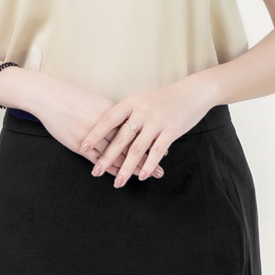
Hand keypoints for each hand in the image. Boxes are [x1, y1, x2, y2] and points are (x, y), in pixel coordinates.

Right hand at [25, 76, 163, 181]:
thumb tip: (126, 120)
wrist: (49, 96)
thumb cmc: (71, 97)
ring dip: (131, 168)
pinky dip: (110, 168)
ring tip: (145, 177)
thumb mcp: (94, 102)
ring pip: (116, 156)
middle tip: (160, 171)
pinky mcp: (80, 145)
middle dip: (146, 159)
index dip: (150, 141)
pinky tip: (119, 175)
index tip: (164, 148)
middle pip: (130, 145)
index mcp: (111, 112)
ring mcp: (93, 136)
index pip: (135, 130)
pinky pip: (99, 160)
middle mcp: (105, 125)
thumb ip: (111, 113)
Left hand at [80, 77, 212, 187]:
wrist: (192, 92)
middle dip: (107, 157)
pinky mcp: (171, 130)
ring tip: (118, 182)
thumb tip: (109, 132)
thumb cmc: (163, 99)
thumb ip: (127, 115)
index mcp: (130, 102)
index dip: (94, 134)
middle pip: (120, 138)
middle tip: (95, 171)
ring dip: (126, 168)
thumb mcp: (141, 101)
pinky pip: (157, 151)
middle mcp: (141, 111)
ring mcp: (156, 121)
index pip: (108, 119)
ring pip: (137, 149)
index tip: (82, 147)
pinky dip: (148, 165)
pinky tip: (140, 176)